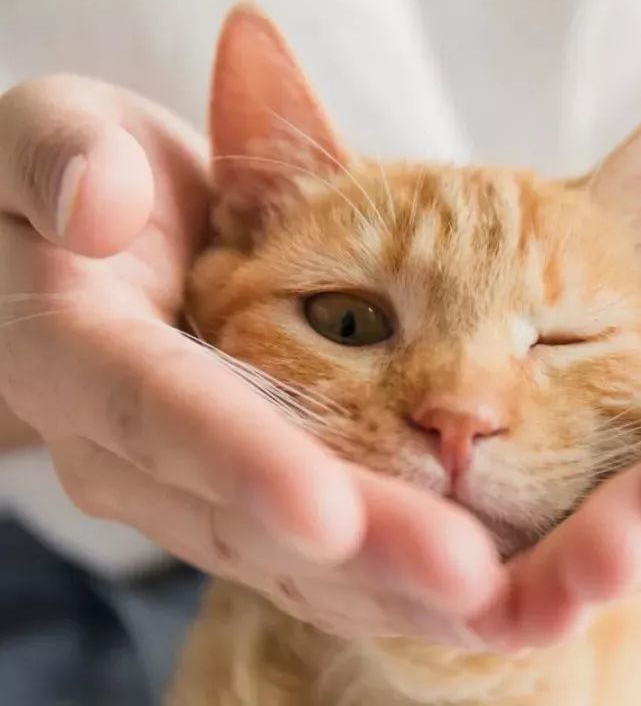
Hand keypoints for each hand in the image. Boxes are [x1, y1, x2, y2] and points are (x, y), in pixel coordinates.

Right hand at [0, 75, 501, 641]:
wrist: (89, 242)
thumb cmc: (82, 174)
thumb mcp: (45, 131)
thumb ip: (60, 156)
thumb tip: (101, 205)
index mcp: (80, 352)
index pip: (161, 412)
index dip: (241, 463)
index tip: (327, 514)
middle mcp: (130, 449)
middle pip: (247, 515)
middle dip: (361, 552)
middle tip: (468, 581)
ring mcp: (190, 487)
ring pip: (293, 559)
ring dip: (397, 588)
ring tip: (501, 603)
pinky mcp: (244, 500)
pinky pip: (318, 559)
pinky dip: (395, 585)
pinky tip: (481, 600)